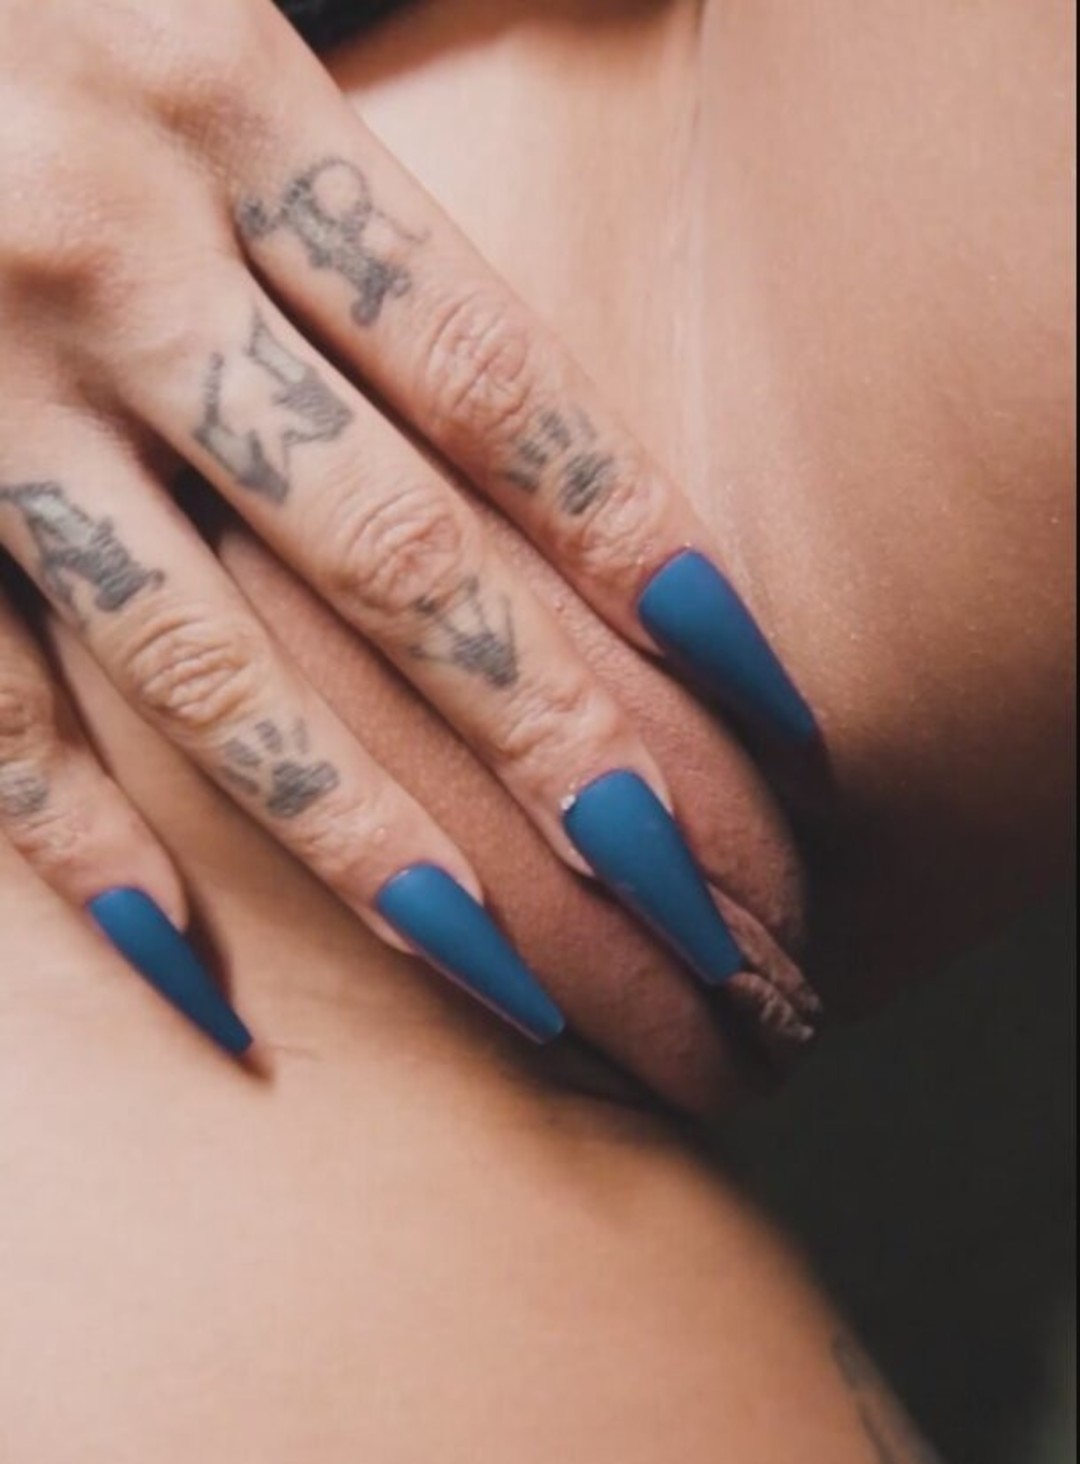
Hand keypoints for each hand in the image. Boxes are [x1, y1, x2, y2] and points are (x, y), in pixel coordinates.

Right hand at [0, 0, 814, 1053]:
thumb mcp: (206, 1)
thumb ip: (357, 167)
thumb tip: (548, 303)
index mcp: (222, 101)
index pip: (488, 377)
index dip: (634, 540)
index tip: (761, 694)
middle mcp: (111, 257)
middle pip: (383, 548)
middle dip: (541, 733)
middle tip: (675, 889)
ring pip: (200, 663)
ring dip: (355, 834)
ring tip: (494, 974)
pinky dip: (78, 834)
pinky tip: (187, 959)